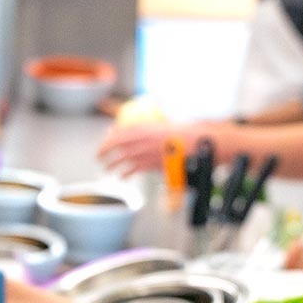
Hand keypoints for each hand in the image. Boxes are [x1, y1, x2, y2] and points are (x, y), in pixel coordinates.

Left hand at [99, 123, 213, 176]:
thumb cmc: (189, 134)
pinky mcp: (156, 164)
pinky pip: (136, 169)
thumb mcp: (167, 125)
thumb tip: (140, 131)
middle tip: (99, 156)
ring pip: (124, 158)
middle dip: (105, 150)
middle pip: (119, 144)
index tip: (105, 140)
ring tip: (107, 168)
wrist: (203, 143)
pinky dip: (126, 173)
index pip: (122, 130)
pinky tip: (122, 176)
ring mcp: (150, 152)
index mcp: (148, 126)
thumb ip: (153, 129)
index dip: (110, 137)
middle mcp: (146, 138)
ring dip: (113, 164)